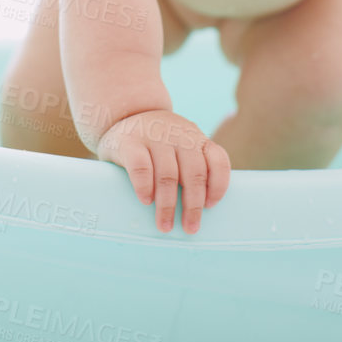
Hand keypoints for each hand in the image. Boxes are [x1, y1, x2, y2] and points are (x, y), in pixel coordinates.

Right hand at [97, 109, 230, 233]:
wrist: (123, 113)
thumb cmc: (156, 143)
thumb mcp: (180, 146)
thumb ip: (190, 167)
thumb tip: (197, 212)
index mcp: (196, 138)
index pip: (218, 160)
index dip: (218, 185)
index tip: (210, 206)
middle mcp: (180, 135)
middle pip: (194, 173)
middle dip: (193, 205)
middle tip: (190, 228)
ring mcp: (154, 136)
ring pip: (168, 174)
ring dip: (167, 204)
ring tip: (165, 225)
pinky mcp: (130, 141)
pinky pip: (141, 166)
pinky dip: (145, 186)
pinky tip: (146, 201)